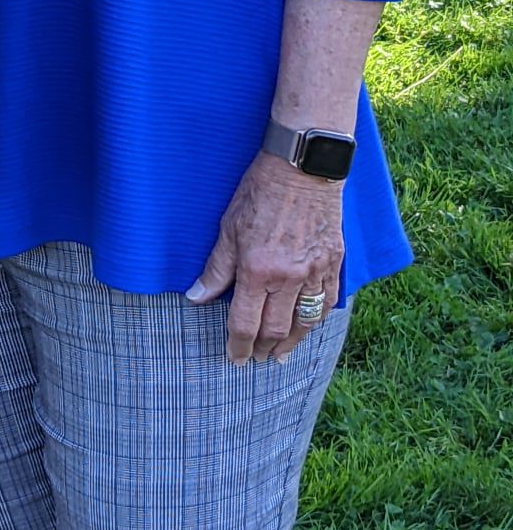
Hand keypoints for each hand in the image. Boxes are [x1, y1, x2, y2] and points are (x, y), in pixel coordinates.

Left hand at [186, 151, 343, 363]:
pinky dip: (316, 320)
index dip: (238, 345)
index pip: (246, 323)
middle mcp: (288, 279)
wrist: (302, 170)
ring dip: (291, 343)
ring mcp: (314, 274)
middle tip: (257, 359)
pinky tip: (308, 326)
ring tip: (281, 355)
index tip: (235, 358)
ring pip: (304, 323)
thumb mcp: (228, 228)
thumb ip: (216, 269)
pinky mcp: (333, 265)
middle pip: (276, 330)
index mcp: (257, 271)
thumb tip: (196, 297)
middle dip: (264, 349)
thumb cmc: (259, 193)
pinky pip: (327, 303)